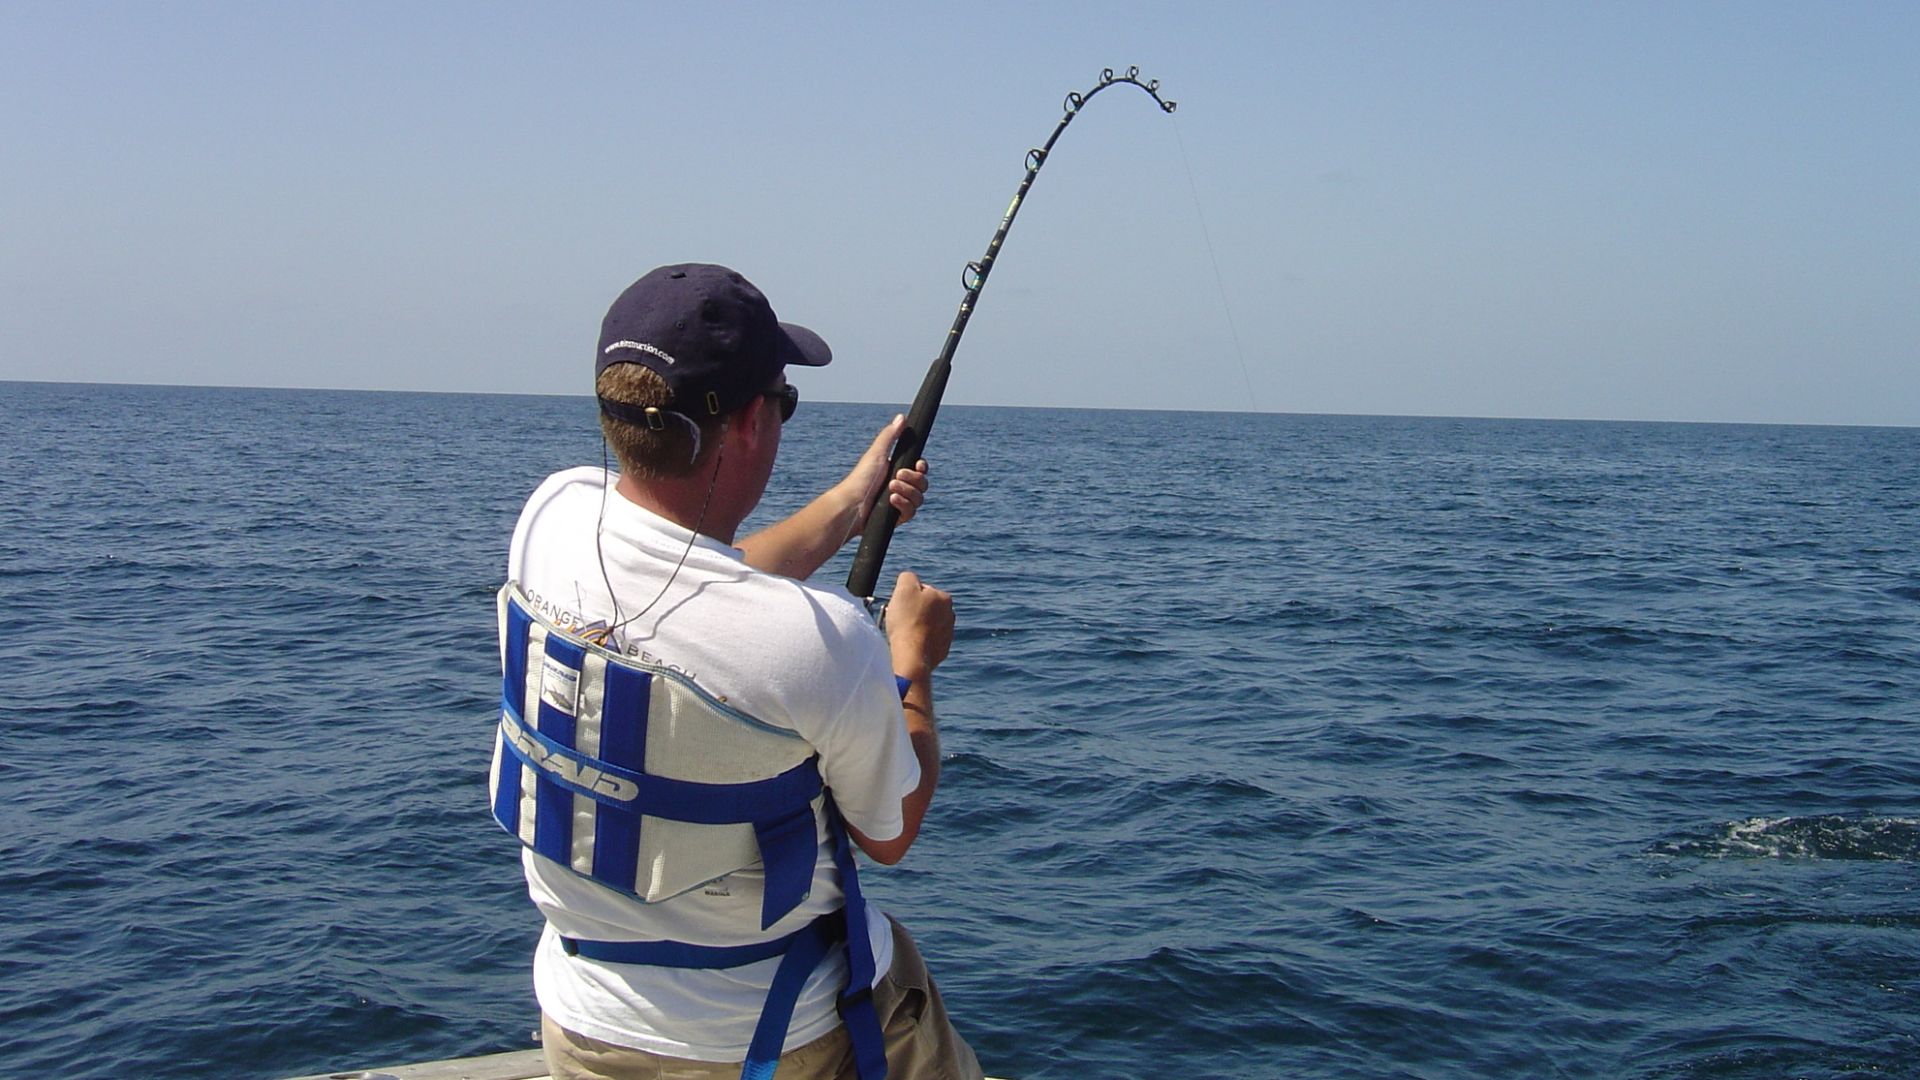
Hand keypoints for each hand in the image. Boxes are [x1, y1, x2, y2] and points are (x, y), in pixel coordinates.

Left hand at [840, 415, 929, 542]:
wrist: (851, 504)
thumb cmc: (861, 478)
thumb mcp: (876, 453)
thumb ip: (890, 436)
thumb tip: (902, 417)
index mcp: (897, 471)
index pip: (919, 470)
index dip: (922, 468)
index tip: (918, 465)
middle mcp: (900, 487)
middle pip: (923, 484)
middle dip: (913, 479)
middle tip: (897, 475)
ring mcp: (900, 503)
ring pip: (919, 499)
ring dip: (907, 492)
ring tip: (891, 489)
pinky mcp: (897, 518)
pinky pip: (911, 512)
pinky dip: (904, 505)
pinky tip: (892, 500)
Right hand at [885, 571, 952, 678]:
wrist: (912, 655)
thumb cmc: (908, 620)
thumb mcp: (904, 588)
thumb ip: (908, 577)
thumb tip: (909, 579)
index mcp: (944, 598)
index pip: (922, 591)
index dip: (907, 597)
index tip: (900, 606)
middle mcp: (950, 615)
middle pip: (925, 609)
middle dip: (913, 612)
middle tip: (900, 620)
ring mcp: (947, 634)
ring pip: (926, 625)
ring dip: (915, 627)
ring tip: (903, 633)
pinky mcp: (941, 651)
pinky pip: (926, 642)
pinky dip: (918, 642)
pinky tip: (909, 644)